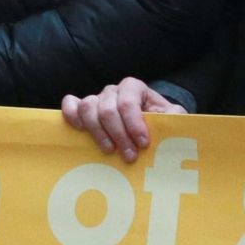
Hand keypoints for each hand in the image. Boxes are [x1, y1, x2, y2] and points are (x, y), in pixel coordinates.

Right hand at [61, 77, 186, 161]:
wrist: (148, 126)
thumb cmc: (160, 122)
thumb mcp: (172, 119)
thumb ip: (174, 117)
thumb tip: (173, 120)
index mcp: (134, 88)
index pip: (129, 100)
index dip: (134, 122)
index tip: (144, 143)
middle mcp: (113, 91)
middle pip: (107, 108)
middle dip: (119, 134)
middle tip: (130, 156)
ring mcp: (96, 98)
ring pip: (87, 107)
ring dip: (98, 132)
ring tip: (109, 150)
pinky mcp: (83, 109)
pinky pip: (70, 104)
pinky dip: (71, 115)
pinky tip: (80, 130)